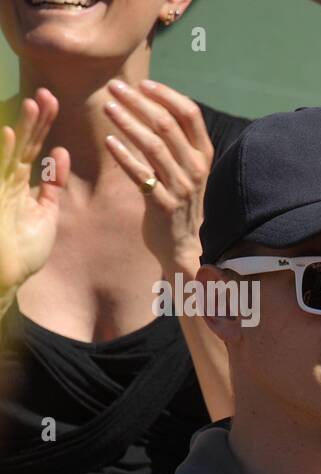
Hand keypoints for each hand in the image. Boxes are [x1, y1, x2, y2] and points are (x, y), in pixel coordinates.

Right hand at [0, 89, 68, 295]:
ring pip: (12, 153)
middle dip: (37, 119)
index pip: (35, 147)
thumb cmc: (24, 249)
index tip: (54, 101)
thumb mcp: (45, 213)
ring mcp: (1, 188)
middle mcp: (8, 181)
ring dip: (23, 129)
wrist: (7, 277)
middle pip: (26, 144)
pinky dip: (6, 153)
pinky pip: (1, 171)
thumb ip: (51, 184)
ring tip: (34, 104)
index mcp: (21, 182)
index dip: (44, 124)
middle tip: (48, 94)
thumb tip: (60, 153)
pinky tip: (11, 135)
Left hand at [103, 79, 213, 279]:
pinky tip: (109, 141)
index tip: (142, 83)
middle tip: (115, 87)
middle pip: (168, 125)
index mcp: (204, 155)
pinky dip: (124, 156)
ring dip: (128, 122)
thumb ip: (177, 141)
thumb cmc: (180, 201)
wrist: (183, 244)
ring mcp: (181, 187)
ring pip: (153, 146)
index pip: (190, 114)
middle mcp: (196, 168)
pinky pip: (141, 175)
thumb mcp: (188, 169)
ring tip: (107, 107)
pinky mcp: (164, 205)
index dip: (166, 95)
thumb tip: (154, 104)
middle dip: (139, 102)